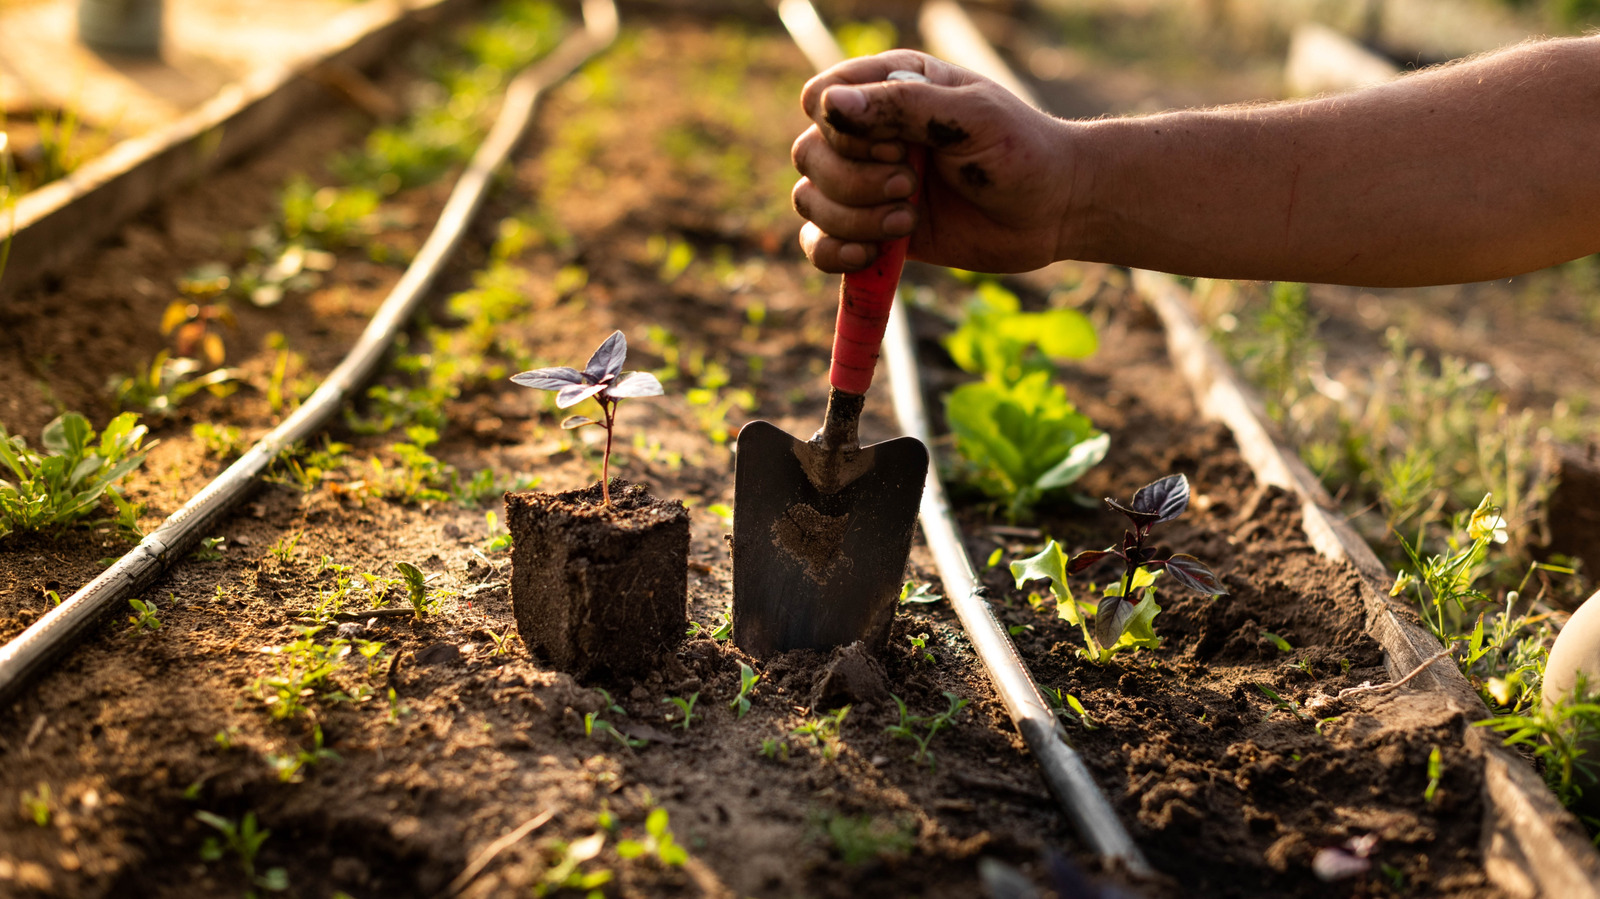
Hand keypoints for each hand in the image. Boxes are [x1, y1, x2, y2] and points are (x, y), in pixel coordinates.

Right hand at [791, 49, 1078, 273]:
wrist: (1052, 210)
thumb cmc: (1020, 149)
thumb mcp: (970, 117)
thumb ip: (900, 107)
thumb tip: (829, 106)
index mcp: (890, 88)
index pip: (821, 99)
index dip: (843, 129)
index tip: (896, 146)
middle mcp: (870, 134)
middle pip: (808, 154)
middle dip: (854, 180)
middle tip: (912, 185)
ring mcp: (867, 184)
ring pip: (810, 200)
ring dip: (853, 218)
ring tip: (910, 219)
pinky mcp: (872, 230)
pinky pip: (818, 244)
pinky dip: (833, 253)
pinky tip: (871, 253)